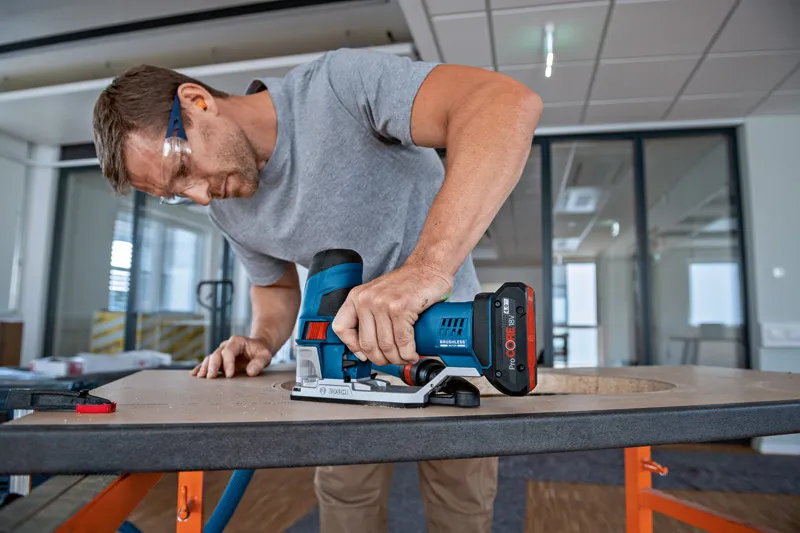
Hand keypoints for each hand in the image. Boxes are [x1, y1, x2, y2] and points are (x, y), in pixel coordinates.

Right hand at [191, 336, 272, 378]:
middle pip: (216, 354)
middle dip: (213, 366)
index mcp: (236, 342)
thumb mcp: (265, 356)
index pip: (229, 351)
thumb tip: (250, 372)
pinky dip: (201, 368)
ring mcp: (221, 353)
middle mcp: (226, 346)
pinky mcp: (219, 360)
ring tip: (201, 377)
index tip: (230, 375)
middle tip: (211, 377)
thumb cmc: (261, 351)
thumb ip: (259, 363)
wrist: (257, 347)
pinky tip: (194, 374)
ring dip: (205, 368)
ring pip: (210, 358)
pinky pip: (208, 363)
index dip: (228, 363)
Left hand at [331, 262, 451, 365]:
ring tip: (405, 357)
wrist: (428, 268)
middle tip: (392, 360)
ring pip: (386, 345)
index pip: (341, 328)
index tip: (364, 354)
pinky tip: (412, 353)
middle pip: (367, 344)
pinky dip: (409, 352)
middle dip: (381, 359)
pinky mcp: (401, 308)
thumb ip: (369, 317)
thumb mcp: (378, 296)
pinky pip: (402, 340)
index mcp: (357, 297)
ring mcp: (383, 303)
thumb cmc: (407, 283)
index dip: (352, 346)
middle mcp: (366, 299)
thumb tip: (365, 349)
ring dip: (398, 358)